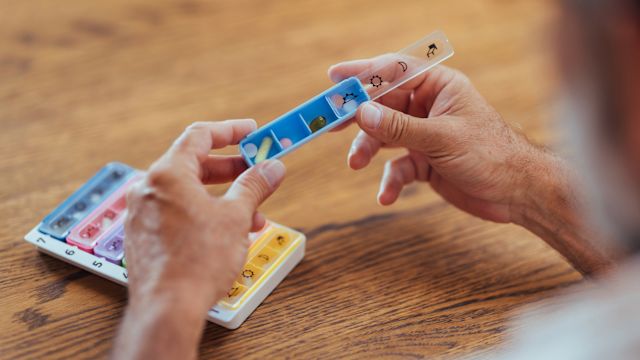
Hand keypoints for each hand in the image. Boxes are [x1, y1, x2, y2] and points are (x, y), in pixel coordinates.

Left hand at [115, 120, 285, 358]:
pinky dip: (204, 214)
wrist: (168, 307)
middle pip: (193, 164)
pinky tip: (227, 232)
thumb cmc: (197, 261)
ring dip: (222, 198)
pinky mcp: (143, 236)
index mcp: (167, 174)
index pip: (200, 136)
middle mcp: (149, 189)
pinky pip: (177, 213)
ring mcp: (142, 213)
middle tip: (255, 171)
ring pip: (188, 193)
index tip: (251, 133)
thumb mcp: (235, 216)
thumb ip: (254, 186)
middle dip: (230, 169)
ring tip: (251, 213)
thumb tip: (271, 168)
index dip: (230, 131)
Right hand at [329, 60, 550, 223]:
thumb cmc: (491, 154)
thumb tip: (361, 112)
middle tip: (329, 123)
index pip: (394, 73)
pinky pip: (397, 166)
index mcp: (439, 87)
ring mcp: (425, 135)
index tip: (334, 77)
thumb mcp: (442, 138)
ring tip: (355, 163)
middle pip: (383, 105)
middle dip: (358, 116)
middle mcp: (429, 108)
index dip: (363, 74)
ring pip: (384, 136)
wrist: (518, 193)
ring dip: (368, 149)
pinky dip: (389, 180)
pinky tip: (386, 195)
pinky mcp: (425, 161)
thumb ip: (399, 127)